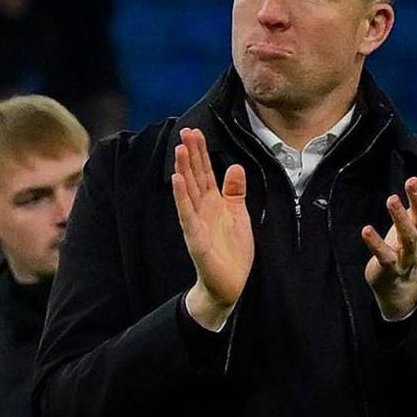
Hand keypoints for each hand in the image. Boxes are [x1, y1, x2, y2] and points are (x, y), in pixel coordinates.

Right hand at [172, 128, 253, 330]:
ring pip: (188, 191)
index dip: (201, 152)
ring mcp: (196, 222)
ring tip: (180, 149)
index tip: (195, 132)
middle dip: (191, 154)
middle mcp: (202, 209)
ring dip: (183, 170)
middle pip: (194, 176)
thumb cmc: (233, 251)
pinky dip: (182, 197)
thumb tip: (234, 166)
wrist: (231, 284)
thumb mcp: (238, 214)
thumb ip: (235, 191)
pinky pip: (187, 214)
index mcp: (213, 202)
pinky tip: (178, 180)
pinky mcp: (195, 237)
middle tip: (185, 131)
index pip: (205, 172)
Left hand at [361, 160, 416, 319]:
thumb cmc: (411, 242)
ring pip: (408, 238)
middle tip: (412, 180)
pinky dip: (376, 244)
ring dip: (400, 218)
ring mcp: (406, 256)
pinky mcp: (389, 268)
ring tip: (391, 198)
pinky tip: (366, 230)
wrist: (402, 286)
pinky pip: (385, 256)